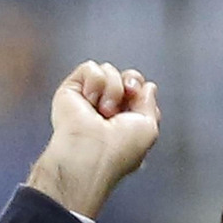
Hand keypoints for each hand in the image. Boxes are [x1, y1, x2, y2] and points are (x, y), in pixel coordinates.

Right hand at [26, 61, 159, 219]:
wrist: (91, 153)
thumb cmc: (118, 150)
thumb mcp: (149, 128)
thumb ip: (150, 104)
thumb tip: (148, 86)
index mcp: (126, 120)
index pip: (138, 90)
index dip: (140, 89)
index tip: (137, 99)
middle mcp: (108, 109)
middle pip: (125, 76)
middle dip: (130, 83)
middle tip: (124, 100)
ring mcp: (90, 99)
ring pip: (109, 70)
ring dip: (112, 89)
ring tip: (104, 112)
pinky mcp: (72, 90)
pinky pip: (90, 68)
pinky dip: (95, 83)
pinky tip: (90, 102)